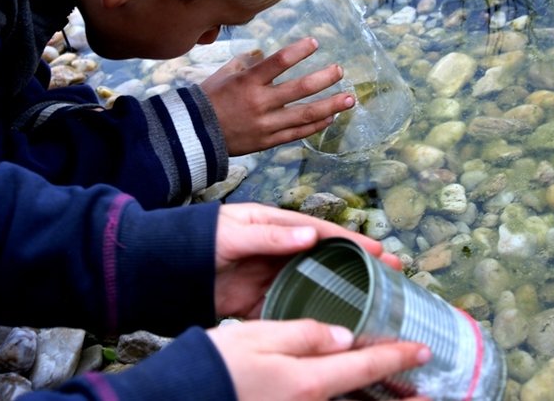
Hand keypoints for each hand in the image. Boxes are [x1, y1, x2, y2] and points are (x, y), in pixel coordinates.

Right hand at [200, 37, 354, 155]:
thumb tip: (262, 55)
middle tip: (340, 71)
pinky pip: (297, 133)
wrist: (194, 135)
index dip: (299, 50)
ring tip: (349, 98)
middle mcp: (259, 102)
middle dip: (324, 79)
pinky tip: (330, 118)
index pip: (278, 62)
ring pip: (304, 114)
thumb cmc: (208, 100)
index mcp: (247, 82)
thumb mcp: (223, 75)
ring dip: (330, 105)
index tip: (315, 43)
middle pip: (300, 88)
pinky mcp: (267, 141)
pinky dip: (315, 126)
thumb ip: (245, 63)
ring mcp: (265, 124)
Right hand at [207, 319, 430, 400]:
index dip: (396, 356)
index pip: (364, 364)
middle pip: (365, 400)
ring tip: (404, 400)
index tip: (422, 350)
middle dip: (400, 397)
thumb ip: (305, 334)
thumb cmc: (216, 365)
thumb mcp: (259, 336)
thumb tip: (344, 335)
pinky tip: (352, 397)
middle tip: (428, 393)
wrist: (181, 398)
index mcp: (308, 379)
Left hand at [213, 203, 400, 318]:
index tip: (380, 250)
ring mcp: (268, 276)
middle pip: (324, 258)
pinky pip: (289, 307)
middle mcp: (275, 250)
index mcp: (272, 225)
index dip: (351, 241)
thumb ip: (269, 237)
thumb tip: (309, 235)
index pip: (319, 231)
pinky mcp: (256, 301)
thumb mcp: (232, 233)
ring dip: (340, 292)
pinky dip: (309, 317)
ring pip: (312, 284)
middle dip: (357, 266)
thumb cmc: (195, 240)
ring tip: (372, 303)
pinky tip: (333, 328)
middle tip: (392, 275)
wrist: (161, 269)